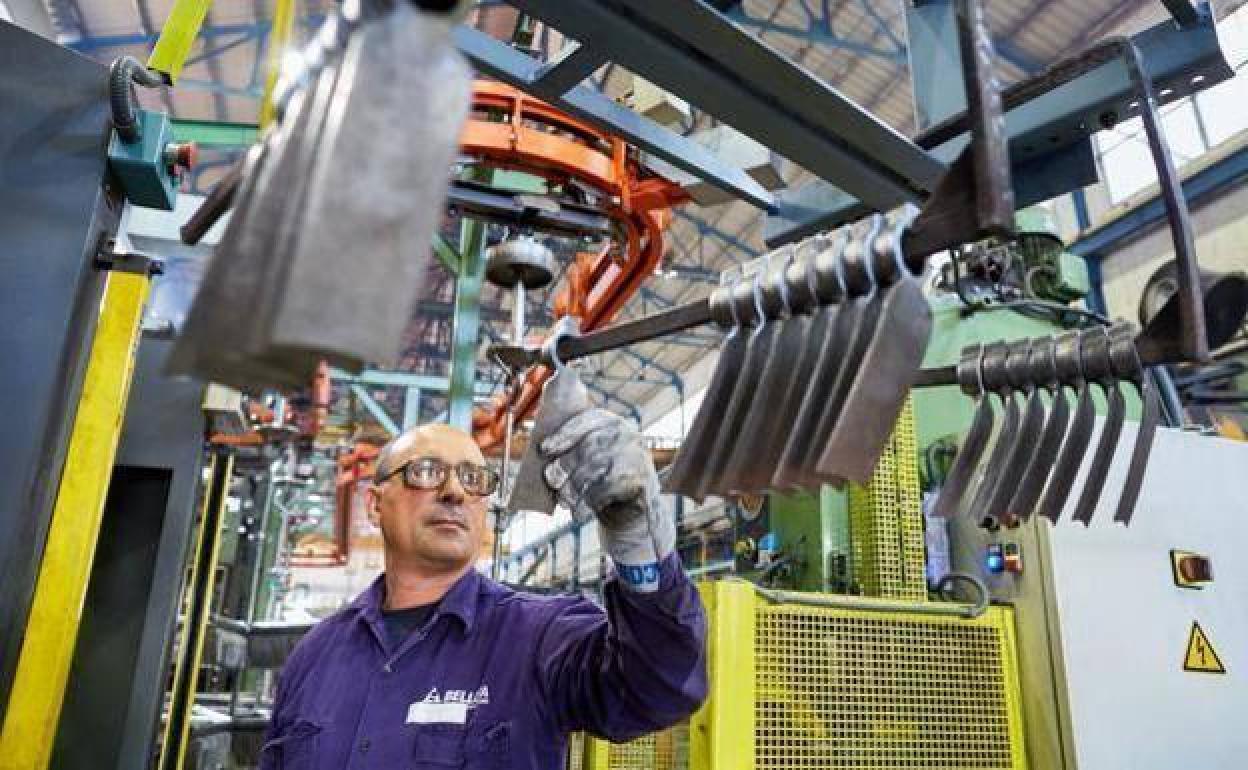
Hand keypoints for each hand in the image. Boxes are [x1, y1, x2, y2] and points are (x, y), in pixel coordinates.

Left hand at [541, 408, 674, 591]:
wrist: (636, 508)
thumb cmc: (604, 478)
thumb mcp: (592, 457)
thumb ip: (573, 449)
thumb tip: (542, 454)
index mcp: (612, 422)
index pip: (587, 421)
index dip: (563, 435)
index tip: (544, 450)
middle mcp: (628, 435)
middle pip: (589, 447)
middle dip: (565, 466)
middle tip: (551, 481)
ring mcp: (636, 457)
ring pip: (595, 470)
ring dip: (573, 489)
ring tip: (563, 501)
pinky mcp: (640, 481)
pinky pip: (605, 491)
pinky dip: (587, 504)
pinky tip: (578, 513)